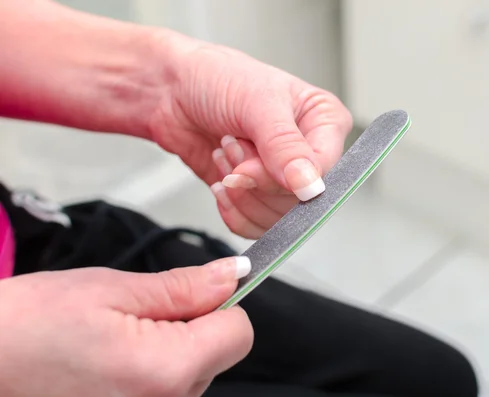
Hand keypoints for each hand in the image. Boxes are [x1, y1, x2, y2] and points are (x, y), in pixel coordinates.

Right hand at [0, 257, 253, 396]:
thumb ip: (184, 287)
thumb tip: (233, 275)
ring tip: (117, 340)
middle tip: (136, 317)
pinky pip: (168, 392)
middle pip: (218, 355)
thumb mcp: (113, 289)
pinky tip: (113, 364)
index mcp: (165, 371)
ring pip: (194, 374)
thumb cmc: (32, 324)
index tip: (190, 293)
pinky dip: (153, 372)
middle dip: (192, 327)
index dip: (220, 305)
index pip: (239, 334)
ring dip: (171, 350)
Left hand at [150, 36, 352, 238]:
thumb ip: (284, 145)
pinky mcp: (256, 195)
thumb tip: (310, 184)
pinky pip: (255, 225)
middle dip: (256, 179)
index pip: (326, 169)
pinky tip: (221, 181)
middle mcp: (308, 152)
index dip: (289, 177)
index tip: (251, 165)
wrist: (171, 90)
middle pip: (300, 200)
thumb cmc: (216, 78)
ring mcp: (281, 176)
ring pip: (277, 217)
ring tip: (226, 153)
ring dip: (241, 191)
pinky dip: (232, 209)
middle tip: (233, 145)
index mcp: (323, 121)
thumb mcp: (257, 103)